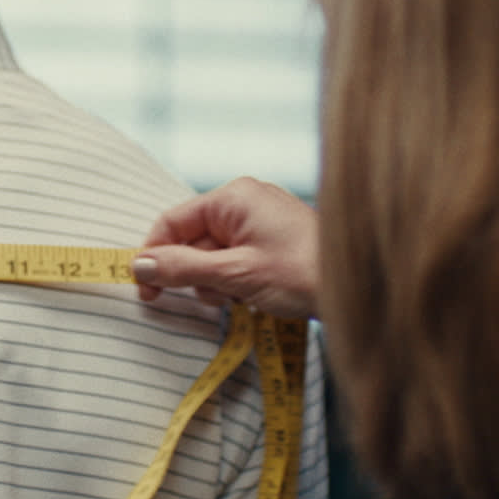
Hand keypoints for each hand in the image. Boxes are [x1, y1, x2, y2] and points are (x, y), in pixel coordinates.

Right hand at [133, 177, 320, 320]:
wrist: (359, 287)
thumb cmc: (302, 274)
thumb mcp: (235, 274)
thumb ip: (184, 268)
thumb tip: (139, 266)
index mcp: (233, 198)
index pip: (173, 221)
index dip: (154, 255)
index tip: (145, 289)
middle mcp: (245, 202)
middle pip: (193, 239)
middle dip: (193, 274)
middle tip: (206, 300)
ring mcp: (261, 221)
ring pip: (214, 254)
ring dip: (215, 282)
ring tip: (239, 298)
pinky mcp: (273, 241)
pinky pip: (236, 259)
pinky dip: (235, 282)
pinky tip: (252, 297)